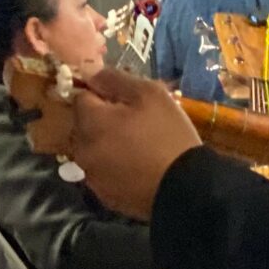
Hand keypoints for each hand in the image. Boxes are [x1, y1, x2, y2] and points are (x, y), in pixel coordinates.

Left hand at [69, 69, 202, 220]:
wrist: (186, 189)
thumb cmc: (168, 135)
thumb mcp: (149, 94)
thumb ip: (114, 79)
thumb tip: (90, 71)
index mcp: (89, 122)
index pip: (83, 96)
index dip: (104, 95)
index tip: (129, 102)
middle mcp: (82, 150)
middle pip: (85, 125)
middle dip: (103, 121)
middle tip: (136, 125)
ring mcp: (92, 177)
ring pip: (93, 150)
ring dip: (108, 145)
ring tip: (138, 149)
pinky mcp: (105, 197)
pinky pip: (104, 173)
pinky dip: (114, 168)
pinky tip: (138, 169)